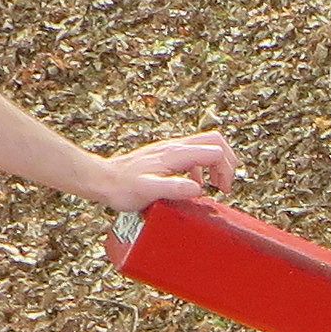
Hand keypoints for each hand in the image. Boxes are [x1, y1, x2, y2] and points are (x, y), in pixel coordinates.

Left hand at [94, 132, 239, 213]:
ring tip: (216, 185)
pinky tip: (195, 183)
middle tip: (225, 185)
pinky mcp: (166, 154)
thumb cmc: (123, 188)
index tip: (222, 190)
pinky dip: (204, 166)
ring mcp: (170, 148)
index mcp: (175, 154)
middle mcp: (175, 147)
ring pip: (206, 144)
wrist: (102, 179)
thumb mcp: (149, 191)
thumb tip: (199, 188)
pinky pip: (194, 152)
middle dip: (228, 161)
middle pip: (215, 140)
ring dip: (218, 162)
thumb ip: (174, 188)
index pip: (215, 151)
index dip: (225, 170)